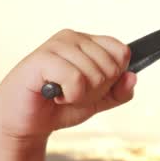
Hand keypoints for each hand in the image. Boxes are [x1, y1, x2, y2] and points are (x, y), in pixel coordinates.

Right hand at [0, 29, 136, 143]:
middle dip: (97, 91)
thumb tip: (133, 77)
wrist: (26, 122)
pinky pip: (76, 79)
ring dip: (81, 95)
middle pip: (112, 66)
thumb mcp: (98, 102)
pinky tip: (54, 95)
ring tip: (62, 94)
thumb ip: (119, 92)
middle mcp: (73, 38)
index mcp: (87, 42)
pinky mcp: (42, 58)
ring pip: (95, 74)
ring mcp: (57, 45)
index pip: (122, 51)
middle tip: (73, 93)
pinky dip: (70, 96)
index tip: (94, 87)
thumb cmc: (59, 106)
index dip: (115, 78)